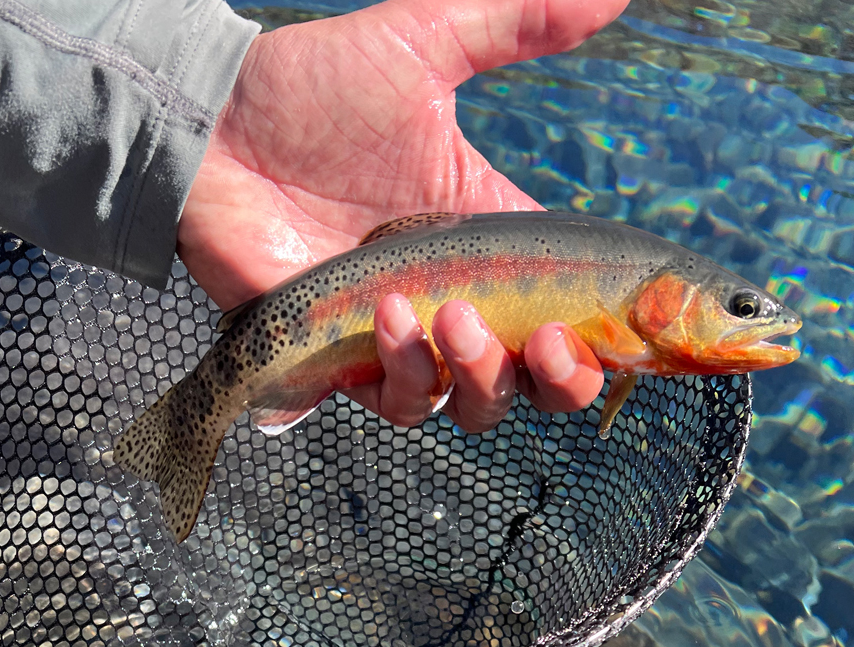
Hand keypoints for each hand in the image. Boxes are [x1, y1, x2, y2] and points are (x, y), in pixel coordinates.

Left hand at [179, 0, 625, 430]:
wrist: (213, 124)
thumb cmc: (312, 88)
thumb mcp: (421, 45)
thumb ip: (515, 22)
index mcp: (491, 236)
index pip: (575, 304)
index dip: (614, 330)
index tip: (640, 328)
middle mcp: (456, 294)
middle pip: (538, 377)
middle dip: (564, 378)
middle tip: (556, 341)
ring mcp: (400, 335)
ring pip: (474, 401)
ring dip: (484, 375)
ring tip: (455, 317)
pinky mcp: (340, 361)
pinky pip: (397, 401)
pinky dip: (407, 372)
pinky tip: (392, 313)